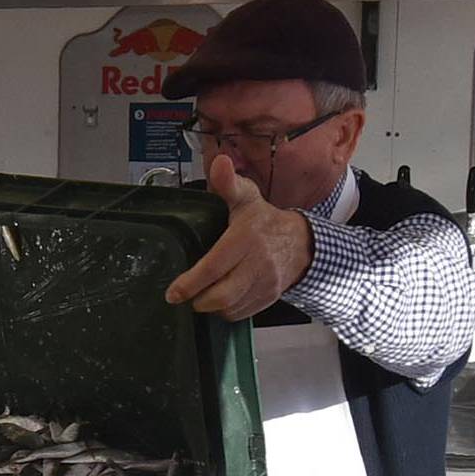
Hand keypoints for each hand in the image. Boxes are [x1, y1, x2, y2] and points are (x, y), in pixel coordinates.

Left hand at [163, 155, 315, 319]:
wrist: (301, 244)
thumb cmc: (264, 221)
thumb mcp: (247, 197)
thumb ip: (228, 183)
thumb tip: (219, 162)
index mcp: (246, 238)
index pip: (214, 267)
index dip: (190, 283)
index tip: (173, 293)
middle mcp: (257, 264)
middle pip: (222, 296)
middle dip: (198, 300)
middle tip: (186, 294)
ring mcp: (265, 284)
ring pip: (230, 308)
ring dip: (210, 307)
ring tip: (201, 295)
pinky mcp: (268, 298)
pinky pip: (241, 314)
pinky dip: (226, 311)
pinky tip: (220, 298)